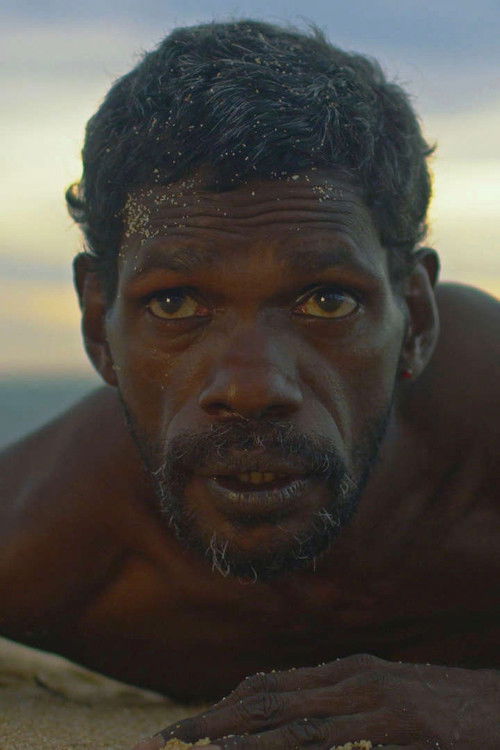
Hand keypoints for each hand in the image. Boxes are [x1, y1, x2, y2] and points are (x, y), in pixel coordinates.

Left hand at [133, 654, 499, 748]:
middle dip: (209, 725)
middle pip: (267, 701)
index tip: (180, 732)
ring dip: (236, 741)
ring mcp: (377, 703)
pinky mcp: (403, 725)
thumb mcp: (391, 703)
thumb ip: (344, 714)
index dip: (222, 708)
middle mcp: (353, 680)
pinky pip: (334, 744)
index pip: (269, 688)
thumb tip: (293, 728)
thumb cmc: (450, 711)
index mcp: (347, 673)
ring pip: (292, 724)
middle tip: (159, 744)